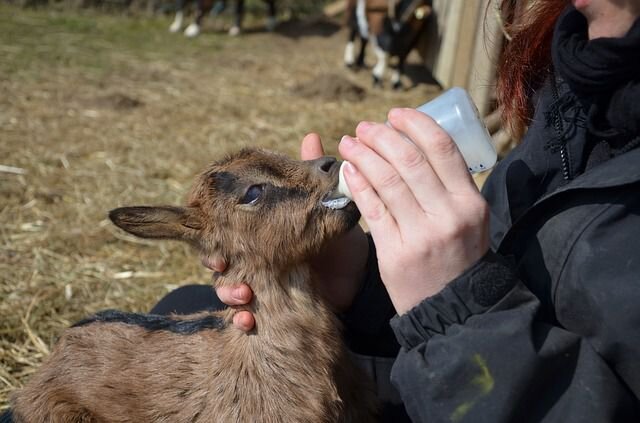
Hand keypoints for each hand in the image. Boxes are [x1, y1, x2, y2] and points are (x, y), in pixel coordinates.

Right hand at [209, 133, 369, 330]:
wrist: (360, 278)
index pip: (224, 230)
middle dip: (215, 263)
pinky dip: (243, 319)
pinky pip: (248, 317)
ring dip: (228, 293)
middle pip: (220, 260)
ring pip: (229, 289)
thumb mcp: (324, 208)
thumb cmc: (339, 240)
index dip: (213, 231)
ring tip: (242, 294)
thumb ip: (311, 177)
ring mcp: (263, 285)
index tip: (215, 231)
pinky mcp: (273, 310)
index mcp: (261, 234)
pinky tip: (248, 320)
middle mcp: (255, 259)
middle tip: (221, 261)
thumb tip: (310, 135)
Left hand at [338, 108, 489, 314]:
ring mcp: (421, 235)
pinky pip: (372, 209)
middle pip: (410, 160)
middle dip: (381, 136)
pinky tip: (347, 170)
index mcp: (470, 201)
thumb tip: (417, 142)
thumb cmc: (458, 254)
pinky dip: (357, 185)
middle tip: (364, 127)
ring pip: (387, 181)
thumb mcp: (468, 217)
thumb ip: (448, 184)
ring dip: (363, 155)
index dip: (416, 124)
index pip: (443, 148)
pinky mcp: (395, 253)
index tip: (395, 114)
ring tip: (349, 142)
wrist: (453, 307)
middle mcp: (448, 215)